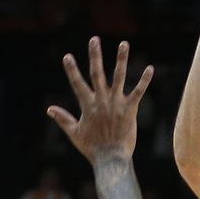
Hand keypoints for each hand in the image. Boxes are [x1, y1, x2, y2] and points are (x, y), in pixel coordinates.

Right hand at [49, 37, 153, 161]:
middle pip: (97, 73)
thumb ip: (63, 119)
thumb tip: (49, 109)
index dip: (72, 70)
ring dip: (121, 59)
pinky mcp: (130, 109)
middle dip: (95, 55)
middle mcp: (102, 101)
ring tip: (123, 43)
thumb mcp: (74, 133)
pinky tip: (150, 68)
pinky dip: (144, 80)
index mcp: (87, 105)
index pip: (77, 83)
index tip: (67, 56)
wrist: (111, 159)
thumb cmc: (92, 148)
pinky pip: (138, 92)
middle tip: (94, 39)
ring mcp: (117, 104)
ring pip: (119, 77)